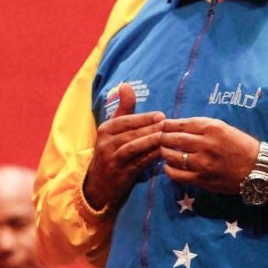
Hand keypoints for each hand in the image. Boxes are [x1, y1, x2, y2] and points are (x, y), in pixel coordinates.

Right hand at [84, 83, 164, 209]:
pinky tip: (162, 153)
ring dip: (151, 142)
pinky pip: (138, 163)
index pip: (126, 120)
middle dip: (150, 128)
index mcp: (105, 129)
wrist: (99, 183)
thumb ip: (123, 109)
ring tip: (166, 137)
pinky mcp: (120, 173)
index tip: (161, 115)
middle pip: (131, 133)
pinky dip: (150, 157)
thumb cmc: (111, 151)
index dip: (144, 118)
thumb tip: (126, 85)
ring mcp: (112, 159)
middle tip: (168, 125)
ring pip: (134, 147)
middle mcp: (105, 143)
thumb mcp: (113, 129)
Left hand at [159, 117, 258, 193]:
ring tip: (163, 150)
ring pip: (171, 156)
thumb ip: (200, 127)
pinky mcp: (202, 179)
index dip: (167, 125)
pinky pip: (177, 174)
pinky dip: (169, 169)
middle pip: (172, 139)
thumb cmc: (240, 146)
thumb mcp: (223, 128)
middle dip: (161, 137)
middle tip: (158, 138)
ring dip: (163, 152)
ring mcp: (202, 163)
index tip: (161, 125)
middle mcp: (205, 144)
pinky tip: (169, 165)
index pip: (180, 124)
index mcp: (212, 128)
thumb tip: (176, 126)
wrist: (259, 168)